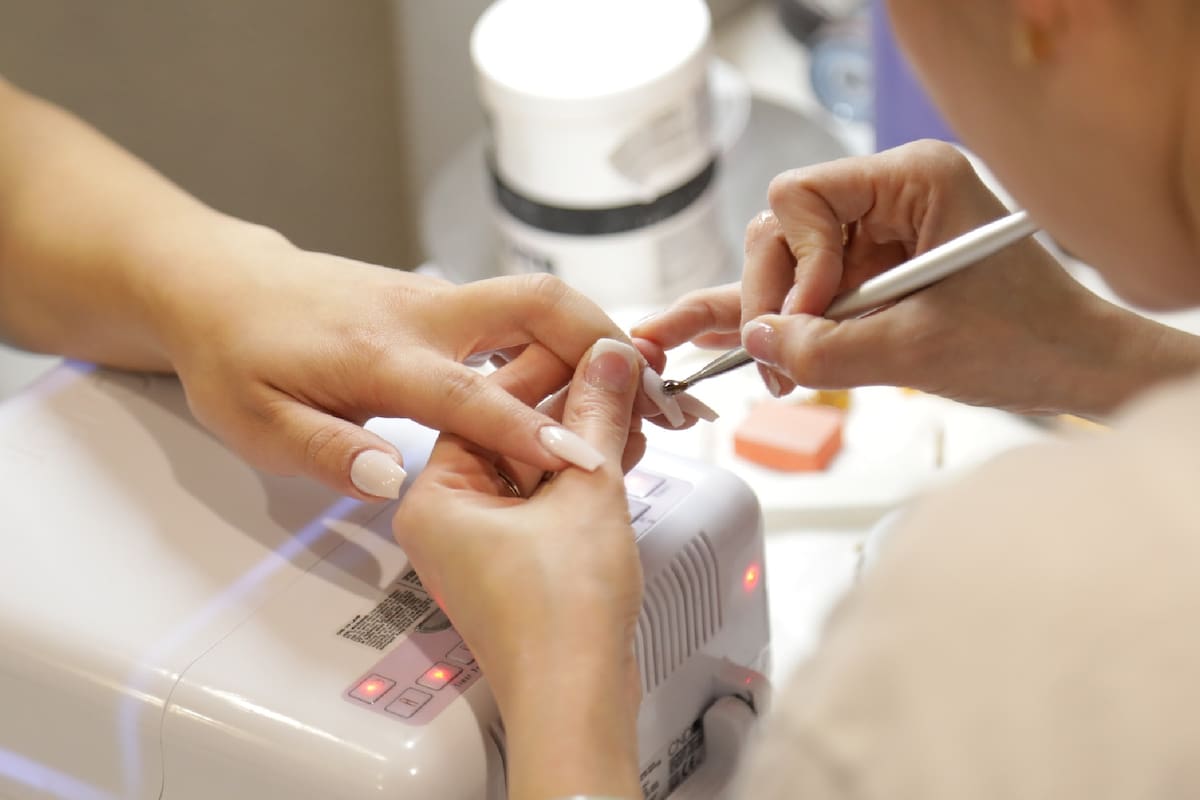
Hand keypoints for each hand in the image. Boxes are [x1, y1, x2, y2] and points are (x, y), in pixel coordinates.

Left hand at [150, 224, 664, 499]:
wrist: (221, 285)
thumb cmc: (237, 356)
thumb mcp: (256, 422)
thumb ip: (325, 451)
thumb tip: (391, 477)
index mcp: (379, 354)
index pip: (472, 395)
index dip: (533, 431)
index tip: (590, 460)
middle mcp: (421, 315)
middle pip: (535, 304)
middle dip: (603, 341)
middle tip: (655, 390)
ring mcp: (436, 300)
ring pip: (536, 300)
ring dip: (596, 336)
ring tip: (643, 389)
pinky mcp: (441, 301)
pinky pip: (518, 312)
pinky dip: (564, 338)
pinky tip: (585, 377)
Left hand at [393, 338, 644, 799]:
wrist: (576, 700)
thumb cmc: (557, 618)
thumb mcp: (585, 492)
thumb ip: (596, 415)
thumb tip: (608, 360)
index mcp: (434, 495)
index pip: (485, 403)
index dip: (548, 367)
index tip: (591, 345)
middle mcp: (448, 516)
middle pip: (510, 431)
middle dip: (572, 404)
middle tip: (618, 373)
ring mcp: (481, 541)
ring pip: (532, 465)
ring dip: (583, 437)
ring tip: (632, 407)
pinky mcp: (515, 561)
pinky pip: (544, 497)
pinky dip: (581, 474)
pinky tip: (622, 448)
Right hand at [635, 140, 1194, 416]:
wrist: (1078, 369)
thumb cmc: (1028, 342)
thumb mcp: (917, 350)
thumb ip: (827, 348)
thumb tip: (757, 340)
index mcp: (914, 179)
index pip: (801, 196)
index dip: (792, 262)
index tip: (810, 319)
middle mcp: (890, 195)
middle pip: (784, 230)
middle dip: (773, 297)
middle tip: (776, 361)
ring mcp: (879, 234)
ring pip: (787, 263)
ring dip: (773, 316)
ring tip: (761, 368)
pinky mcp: (875, 272)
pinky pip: (810, 290)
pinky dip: (782, 319)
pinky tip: (727, 339)